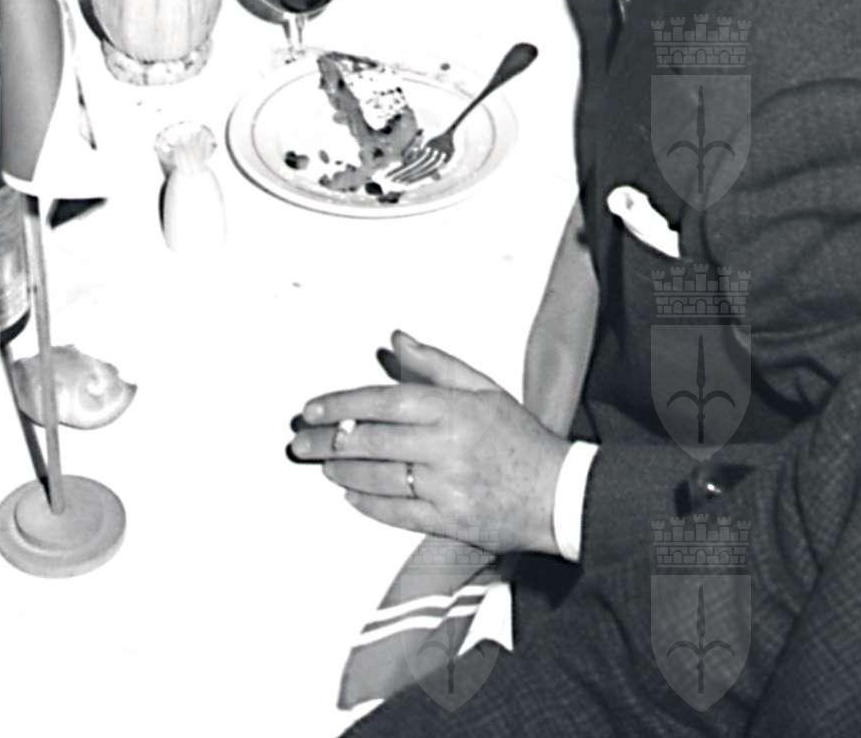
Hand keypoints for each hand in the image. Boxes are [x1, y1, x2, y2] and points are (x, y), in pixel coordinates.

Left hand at [290, 330, 569, 555]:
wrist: (560, 494)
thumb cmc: (518, 437)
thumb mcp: (482, 387)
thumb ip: (435, 362)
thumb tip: (396, 339)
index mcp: (451, 408)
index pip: (382, 402)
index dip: (341, 404)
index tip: (312, 408)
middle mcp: (447, 446)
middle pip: (373, 440)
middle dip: (329, 440)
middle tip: (301, 442)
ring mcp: (449, 487)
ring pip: (380, 478)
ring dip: (343, 471)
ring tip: (321, 465)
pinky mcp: (452, 521)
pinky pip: (400, 513)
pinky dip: (369, 504)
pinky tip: (349, 494)